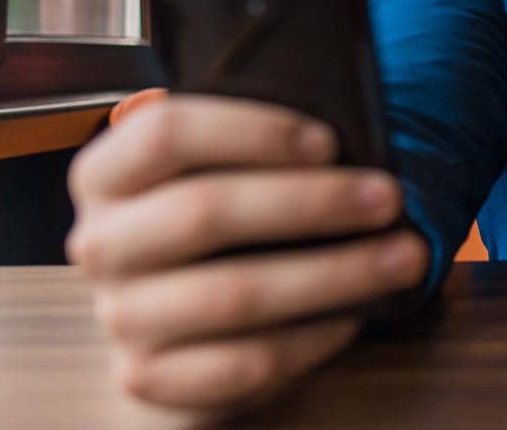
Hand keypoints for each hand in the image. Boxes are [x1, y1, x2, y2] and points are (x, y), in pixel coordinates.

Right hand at [66, 95, 429, 413]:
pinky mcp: (150, 379)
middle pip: (204, 211)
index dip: (250, 131)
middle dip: (312, 202)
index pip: (165, 132)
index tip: (329, 141)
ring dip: (333, 274)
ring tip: (404, 257)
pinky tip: (353, 318)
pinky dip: (308, 340)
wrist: (173, 331)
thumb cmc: (216, 228)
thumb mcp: (217, 173)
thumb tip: (353, 126)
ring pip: (233, 294)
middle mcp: (101, 244)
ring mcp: (120, 317)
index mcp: (108, 175)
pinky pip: (241, 363)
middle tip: (389, 197)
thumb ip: (254, 148)